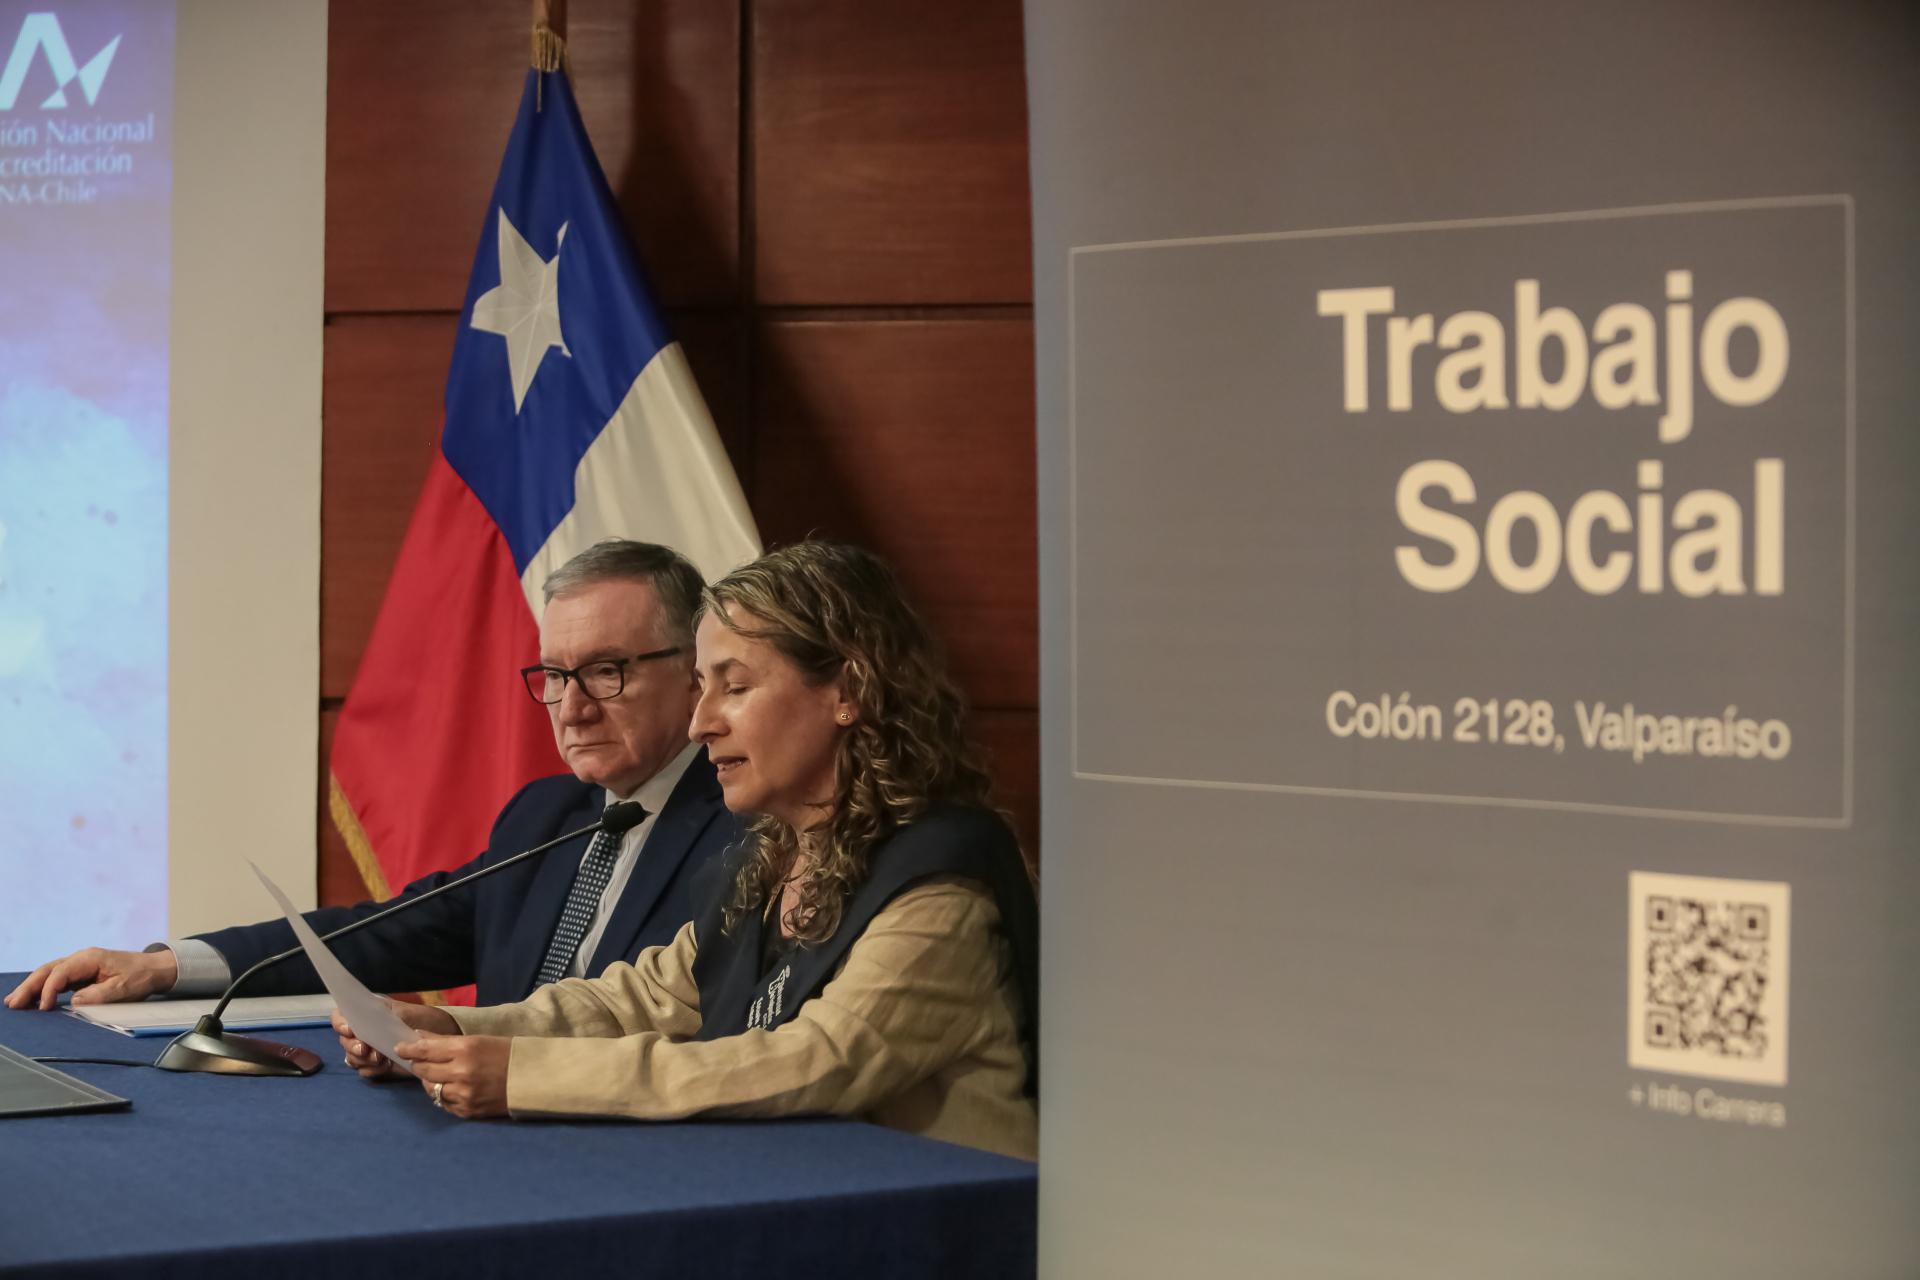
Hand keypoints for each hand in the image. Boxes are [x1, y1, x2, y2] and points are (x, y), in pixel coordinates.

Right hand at [5, 947, 177, 1009]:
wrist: (153, 969)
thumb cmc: (140, 976)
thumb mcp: (121, 988)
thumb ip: (97, 995)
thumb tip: (74, 1001)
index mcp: (90, 958)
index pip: (61, 972)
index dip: (50, 990)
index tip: (44, 1007)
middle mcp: (81, 959)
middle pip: (48, 970)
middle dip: (30, 987)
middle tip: (13, 1003)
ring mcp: (79, 966)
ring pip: (49, 974)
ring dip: (32, 987)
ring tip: (14, 1002)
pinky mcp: (80, 974)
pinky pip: (56, 980)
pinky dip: (43, 989)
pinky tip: (31, 1000)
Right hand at [333, 1000, 458, 1077]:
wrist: (442, 1038)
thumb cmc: (424, 1020)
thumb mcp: (407, 1012)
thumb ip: (385, 1017)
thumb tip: (365, 1024)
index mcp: (368, 1013)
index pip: (341, 1016)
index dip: (340, 1023)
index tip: (350, 1031)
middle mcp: (364, 1031)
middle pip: (344, 1041)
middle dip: (353, 1047)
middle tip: (368, 1051)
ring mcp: (370, 1049)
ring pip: (352, 1057)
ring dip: (362, 1060)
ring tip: (381, 1060)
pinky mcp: (378, 1065)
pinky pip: (365, 1070)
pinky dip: (372, 1070)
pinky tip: (385, 1067)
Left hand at [394, 1032, 511, 1118]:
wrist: (536, 1079)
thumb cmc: (509, 1053)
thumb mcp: (480, 1040)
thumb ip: (449, 1042)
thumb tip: (421, 1040)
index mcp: (466, 1049)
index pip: (426, 1049)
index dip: (410, 1048)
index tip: (400, 1047)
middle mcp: (460, 1072)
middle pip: (424, 1070)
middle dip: (418, 1064)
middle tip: (417, 1060)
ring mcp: (463, 1094)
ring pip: (430, 1089)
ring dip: (429, 1081)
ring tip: (436, 1075)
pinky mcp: (467, 1110)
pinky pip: (443, 1104)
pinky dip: (443, 1095)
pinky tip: (450, 1089)